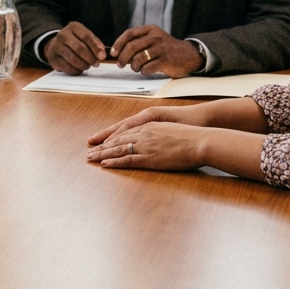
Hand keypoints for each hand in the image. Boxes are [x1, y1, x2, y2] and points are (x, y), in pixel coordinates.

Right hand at [43, 22, 105, 74]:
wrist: (56, 45)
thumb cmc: (75, 41)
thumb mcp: (85, 37)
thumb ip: (95, 43)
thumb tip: (102, 54)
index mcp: (73, 27)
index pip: (86, 36)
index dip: (96, 47)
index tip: (103, 57)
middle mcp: (63, 34)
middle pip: (79, 48)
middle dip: (90, 58)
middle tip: (96, 64)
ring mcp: (56, 46)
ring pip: (72, 58)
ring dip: (83, 65)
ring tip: (87, 66)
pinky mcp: (52, 58)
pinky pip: (66, 66)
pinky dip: (75, 70)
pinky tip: (79, 69)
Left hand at [85, 121, 207, 170]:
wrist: (201, 140)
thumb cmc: (192, 135)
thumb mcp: (172, 129)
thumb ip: (161, 133)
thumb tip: (157, 139)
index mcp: (149, 124)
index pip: (125, 130)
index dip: (112, 136)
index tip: (101, 140)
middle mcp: (144, 132)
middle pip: (117, 138)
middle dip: (102, 144)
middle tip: (89, 149)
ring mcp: (145, 145)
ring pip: (118, 148)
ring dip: (103, 153)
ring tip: (90, 157)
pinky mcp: (149, 157)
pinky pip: (127, 159)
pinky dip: (114, 161)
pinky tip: (105, 163)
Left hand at [109, 26, 203, 77]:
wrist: (189, 55)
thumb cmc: (166, 49)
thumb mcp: (154, 39)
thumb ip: (139, 42)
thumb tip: (118, 52)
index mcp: (151, 30)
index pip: (129, 33)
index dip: (118, 43)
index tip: (113, 53)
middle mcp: (156, 37)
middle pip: (132, 47)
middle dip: (123, 57)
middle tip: (120, 65)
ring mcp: (161, 48)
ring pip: (138, 58)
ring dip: (134, 66)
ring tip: (136, 68)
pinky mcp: (166, 60)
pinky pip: (148, 68)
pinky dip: (144, 72)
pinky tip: (146, 71)